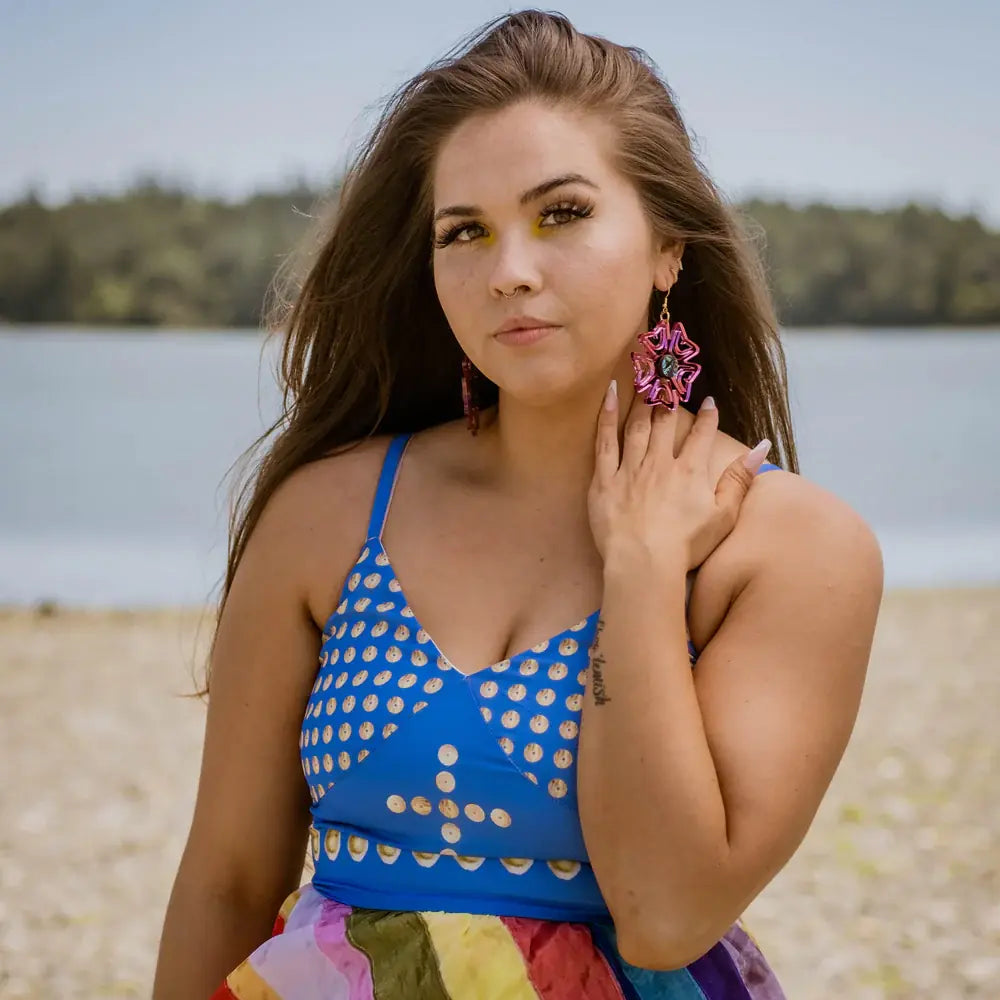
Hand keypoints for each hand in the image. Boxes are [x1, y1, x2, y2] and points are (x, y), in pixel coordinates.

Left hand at [588, 381, 771, 570]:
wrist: (643, 562)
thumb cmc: (686, 545)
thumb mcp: (724, 515)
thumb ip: (740, 479)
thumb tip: (762, 447)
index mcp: (689, 471)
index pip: (701, 435)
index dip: (708, 416)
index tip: (709, 400)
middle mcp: (659, 463)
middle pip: (664, 423)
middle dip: (669, 398)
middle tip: (671, 378)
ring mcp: (629, 469)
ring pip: (635, 426)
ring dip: (641, 400)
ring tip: (644, 380)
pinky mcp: (604, 480)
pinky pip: (604, 441)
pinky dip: (607, 415)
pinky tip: (610, 394)